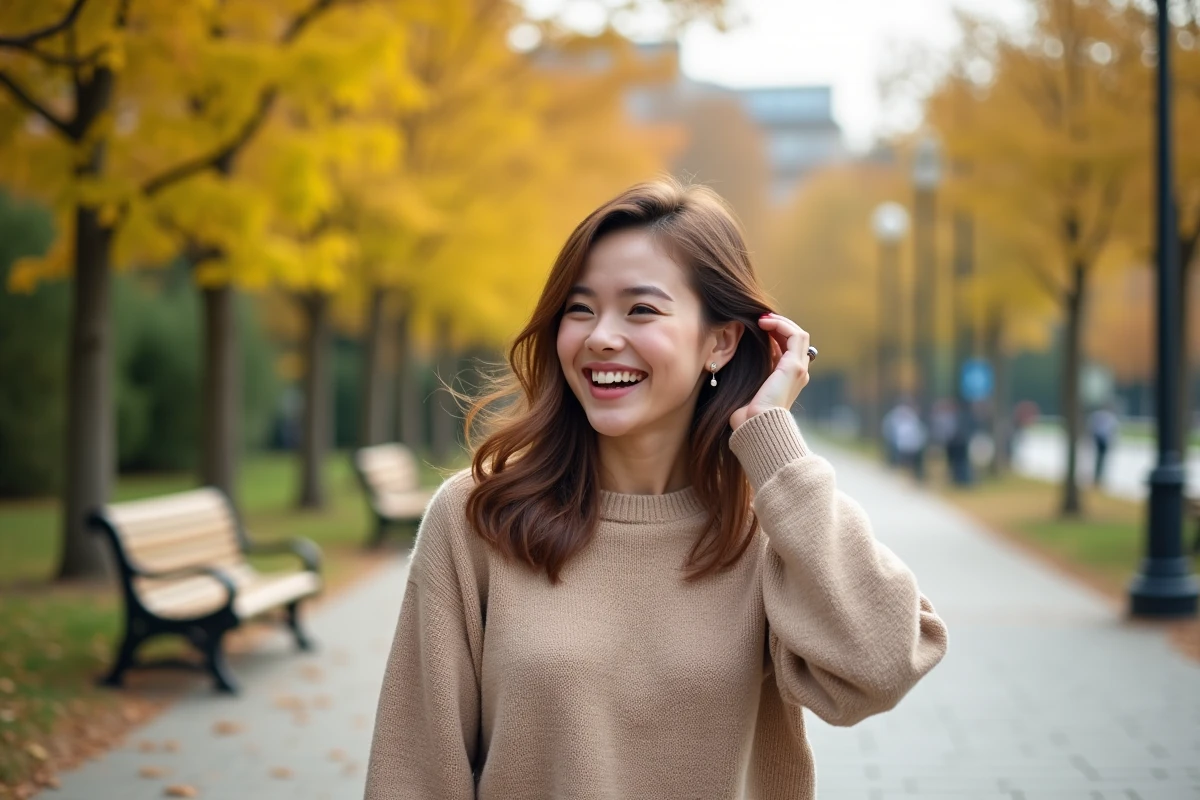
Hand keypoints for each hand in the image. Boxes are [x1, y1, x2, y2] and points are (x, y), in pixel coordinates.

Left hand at [729, 313, 811, 430]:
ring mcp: (799, 369)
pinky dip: (782, 325)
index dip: (775, 333)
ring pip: (798, 334)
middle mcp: (798, 373)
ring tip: (762, 319)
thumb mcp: (749, 384)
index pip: (787, 348)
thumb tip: (744, 348)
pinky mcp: (794, 366)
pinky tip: (765, 323)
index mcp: (788, 378)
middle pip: (794, 339)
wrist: (754, 425)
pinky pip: (796, 335)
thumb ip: (753, 368)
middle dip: (778, 325)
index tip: (756, 326)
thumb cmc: (746, 411)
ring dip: (781, 322)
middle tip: (759, 319)